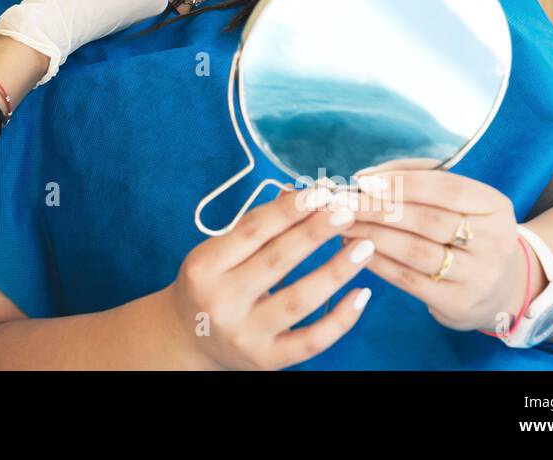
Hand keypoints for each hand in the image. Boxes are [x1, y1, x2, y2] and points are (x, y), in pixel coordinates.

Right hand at [163, 185, 374, 369]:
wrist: (189, 341)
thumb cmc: (208, 285)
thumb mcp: (217, 253)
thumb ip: (256, 228)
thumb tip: (301, 195)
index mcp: (204, 267)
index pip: (252, 232)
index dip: (288, 210)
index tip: (320, 192)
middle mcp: (221, 301)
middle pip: (276, 261)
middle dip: (315, 233)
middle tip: (346, 211)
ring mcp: (245, 334)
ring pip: (298, 300)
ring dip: (335, 271)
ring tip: (363, 247)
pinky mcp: (267, 360)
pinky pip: (311, 341)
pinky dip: (340, 319)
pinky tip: (362, 294)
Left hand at [340, 171, 530, 334]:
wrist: (502, 286)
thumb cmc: (464, 228)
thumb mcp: (456, 199)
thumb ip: (414, 177)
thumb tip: (364, 177)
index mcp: (495, 207)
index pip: (447, 188)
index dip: (403, 183)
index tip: (364, 182)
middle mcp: (494, 242)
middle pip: (428, 220)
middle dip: (378, 209)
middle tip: (341, 203)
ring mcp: (479, 276)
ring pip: (415, 251)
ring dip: (372, 235)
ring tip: (343, 224)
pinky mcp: (459, 303)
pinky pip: (409, 280)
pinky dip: (377, 262)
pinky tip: (354, 250)